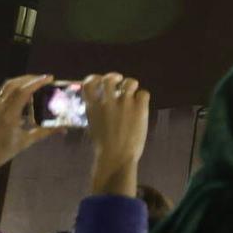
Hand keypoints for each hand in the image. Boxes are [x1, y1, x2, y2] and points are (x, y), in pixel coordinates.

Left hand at [0, 75, 56, 187]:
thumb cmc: (0, 154)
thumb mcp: (24, 142)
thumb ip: (43, 132)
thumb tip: (63, 128)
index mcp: (8, 116)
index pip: (23, 92)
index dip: (37, 82)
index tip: (49, 78)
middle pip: (12, 85)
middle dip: (27, 79)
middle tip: (40, 79)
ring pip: (3, 94)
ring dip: (16, 90)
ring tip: (27, 95)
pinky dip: (5, 105)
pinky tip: (9, 115)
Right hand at [82, 73, 149, 196]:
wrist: (116, 156)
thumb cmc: (103, 146)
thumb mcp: (93, 126)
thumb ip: (96, 112)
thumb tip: (100, 103)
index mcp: (93, 107)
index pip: (89, 83)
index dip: (94, 78)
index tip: (100, 80)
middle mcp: (108, 101)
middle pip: (110, 78)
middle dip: (115, 77)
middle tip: (119, 81)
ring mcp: (124, 104)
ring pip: (130, 82)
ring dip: (131, 86)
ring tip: (132, 94)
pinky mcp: (139, 108)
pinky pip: (144, 93)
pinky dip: (142, 98)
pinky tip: (141, 107)